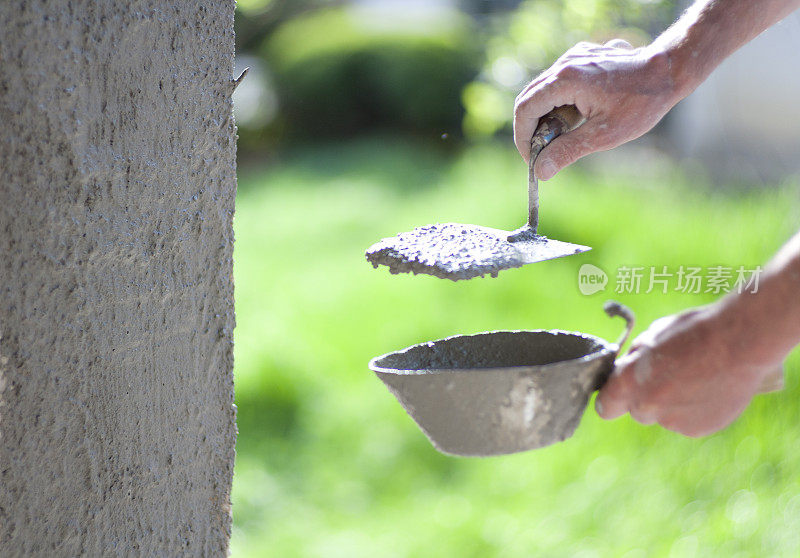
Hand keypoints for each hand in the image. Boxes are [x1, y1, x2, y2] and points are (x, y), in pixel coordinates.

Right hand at [513, 40, 677, 179]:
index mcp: (566, 80)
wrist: (670, 71)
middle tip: (543, 153)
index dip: (523, 137)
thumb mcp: (604, 135)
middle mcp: (565, 64)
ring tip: (565, 137)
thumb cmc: (641, 103)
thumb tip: (541, 171)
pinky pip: (558, 84)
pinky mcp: (582, 59)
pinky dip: (559, 104)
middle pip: (530, 99)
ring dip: (547, 117)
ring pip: (543, 92)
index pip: (525, 109)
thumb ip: (567, 151)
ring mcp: (574, 58)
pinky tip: (577, 118)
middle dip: (532, 129)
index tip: (532, 158)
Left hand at [595, 304, 782, 436]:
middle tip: (669, 374)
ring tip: (696, 376)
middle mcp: (647, 407)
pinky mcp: (698, 429)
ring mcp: (673, 421)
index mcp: (629, 382)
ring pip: (664, 416)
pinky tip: (709, 387)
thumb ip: (634, 360)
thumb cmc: (693, 330)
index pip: (604, 407)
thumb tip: (624, 370)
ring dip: (672, 403)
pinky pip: (687, 421)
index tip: (619, 393)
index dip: (611, 399)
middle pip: (636, 411)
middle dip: (646, 397)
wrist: (740, 341)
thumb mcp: (652, 335)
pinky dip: (694, 410)